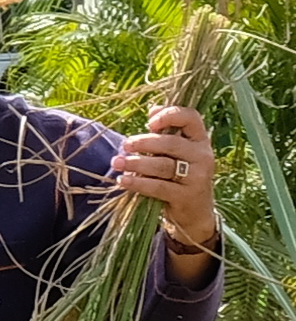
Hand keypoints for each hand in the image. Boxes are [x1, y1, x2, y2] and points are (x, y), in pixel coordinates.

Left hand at [118, 105, 225, 251]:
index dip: (170, 115)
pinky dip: (138, 183)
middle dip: (144, 142)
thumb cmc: (179, 176)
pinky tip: (123, 181)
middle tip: (125, 145)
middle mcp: (203, 155)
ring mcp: (198, 176)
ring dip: (136, 163)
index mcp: (200, 140)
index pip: (191, 117)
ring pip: (163, 165)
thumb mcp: (175, 152)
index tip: (150, 122)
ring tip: (117, 162)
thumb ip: (165, 132)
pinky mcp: (187, 195)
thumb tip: (151, 108)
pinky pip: (159, 187)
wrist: (195, 212)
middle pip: (171, 143)